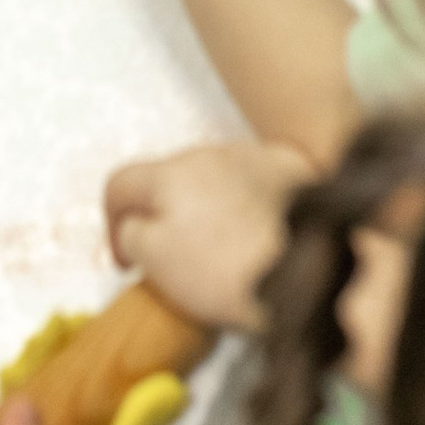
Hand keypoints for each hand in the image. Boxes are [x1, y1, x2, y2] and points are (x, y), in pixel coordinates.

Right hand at [106, 137, 312, 331]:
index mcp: (169, 175)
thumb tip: (134, 226)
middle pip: (168, 180)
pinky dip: (246, 206)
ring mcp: (251, 159)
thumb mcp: (157, 261)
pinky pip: (253, 185)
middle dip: (164, 215)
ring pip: (211, 181)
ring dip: (206, 208)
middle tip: (174, 259)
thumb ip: (133, 235)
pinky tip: (256, 236)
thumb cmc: (231, 268)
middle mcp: (208, 155)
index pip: (120, 184)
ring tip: (222, 251)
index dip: (114, 223)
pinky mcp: (288, 171)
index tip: (128, 258)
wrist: (310, 265)